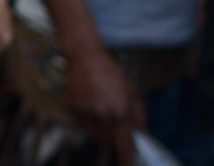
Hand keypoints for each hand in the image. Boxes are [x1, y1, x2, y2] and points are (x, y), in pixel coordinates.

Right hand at [64, 48, 144, 165]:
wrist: (86, 57)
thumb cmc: (112, 73)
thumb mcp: (132, 91)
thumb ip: (139, 115)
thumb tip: (141, 134)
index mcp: (121, 111)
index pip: (124, 144)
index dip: (126, 159)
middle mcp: (103, 114)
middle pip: (107, 141)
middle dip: (111, 137)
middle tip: (111, 123)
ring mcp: (86, 111)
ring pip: (92, 135)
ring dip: (98, 131)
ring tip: (99, 114)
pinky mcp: (73, 107)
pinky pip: (80, 125)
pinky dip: (85, 123)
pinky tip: (89, 107)